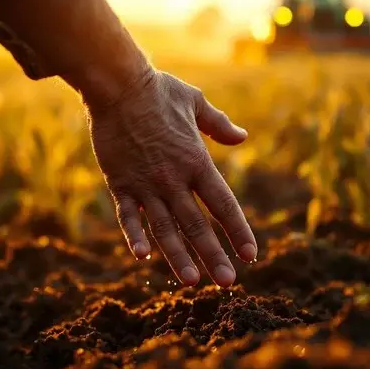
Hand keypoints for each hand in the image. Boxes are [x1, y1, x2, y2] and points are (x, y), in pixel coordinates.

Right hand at [88, 69, 256, 286]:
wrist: (118, 85)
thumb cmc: (159, 91)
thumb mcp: (196, 102)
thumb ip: (219, 124)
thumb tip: (242, 138)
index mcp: (197, 161)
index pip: (223, 204)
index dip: (238, 231)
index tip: (251, 255)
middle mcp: (174, 179)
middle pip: (197, 225)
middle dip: (213, 256)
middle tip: (228, 283)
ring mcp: (146, 183)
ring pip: (164, 228)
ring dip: (178, 257)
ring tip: (192, 282)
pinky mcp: (120, 182)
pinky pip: (128, 215)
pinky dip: (134, 236)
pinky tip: (143, 257)